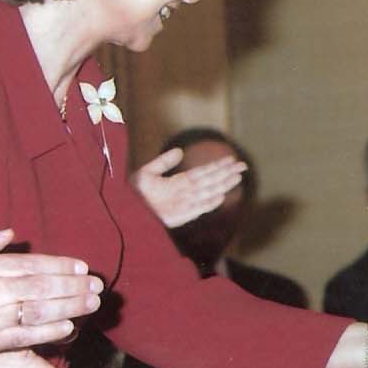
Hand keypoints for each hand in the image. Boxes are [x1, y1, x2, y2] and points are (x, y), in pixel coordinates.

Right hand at [0, 228, 103, 361]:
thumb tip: (9, 234)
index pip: (33, 265)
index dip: (61, 266)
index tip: (82, 267)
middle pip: (43, 287)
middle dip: (74, 286)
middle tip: (98, 286)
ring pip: (41, 311)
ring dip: (70, 307)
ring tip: (92, 304)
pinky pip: (27, 336)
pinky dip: (49, 333)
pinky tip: (69, 328)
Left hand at [132, 148, 246, 228]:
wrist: (123, 212)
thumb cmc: (133, 194)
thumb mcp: (147, 172)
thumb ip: (163, 162)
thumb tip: (181, 151)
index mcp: (179, 182)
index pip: (203, 172)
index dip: (217, 166)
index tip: (231, 159)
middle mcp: (184, 192)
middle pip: (210, 181)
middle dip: (227, 174)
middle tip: (243, 166)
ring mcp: (183, 205)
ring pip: (208, 193)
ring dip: (223, 185)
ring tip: (238, 178)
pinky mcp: (178, 217)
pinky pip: (197, 209)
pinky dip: (209, 203)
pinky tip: (221, 197)